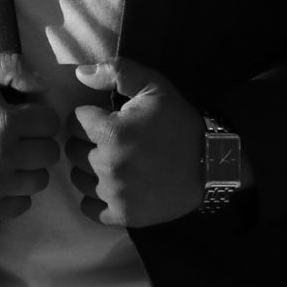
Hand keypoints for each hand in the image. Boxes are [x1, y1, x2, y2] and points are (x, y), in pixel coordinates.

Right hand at [0, 52, 59, 220]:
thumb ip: (11, 66)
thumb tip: (44, 86)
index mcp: (4, 122)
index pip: (51, 122)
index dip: (38, 115)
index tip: (23, 116)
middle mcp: (2, 157)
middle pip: (50, 152)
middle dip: (37, 141)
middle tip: (17, 137)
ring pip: (40, 179)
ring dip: (29, 167)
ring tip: (10, 157)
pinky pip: (23, 204)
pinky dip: (16, 192)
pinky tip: (2, 178)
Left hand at [66, 57, 203, 227]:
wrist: (212, 164)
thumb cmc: (180, 122)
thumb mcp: (154, 86)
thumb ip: (116, 72)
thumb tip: (79, 74)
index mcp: (111, 132)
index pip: (75, 121)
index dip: (90, 116)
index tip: (107, 119)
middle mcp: (107, 165)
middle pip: (73, 150)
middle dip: (88, 141)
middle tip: (112, 140)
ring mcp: (114, 193)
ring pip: (78, 178)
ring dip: (89, 168)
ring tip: (112, 161)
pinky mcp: (123, 214)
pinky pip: (88, 208)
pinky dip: (94, 197)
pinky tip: (110, 186)